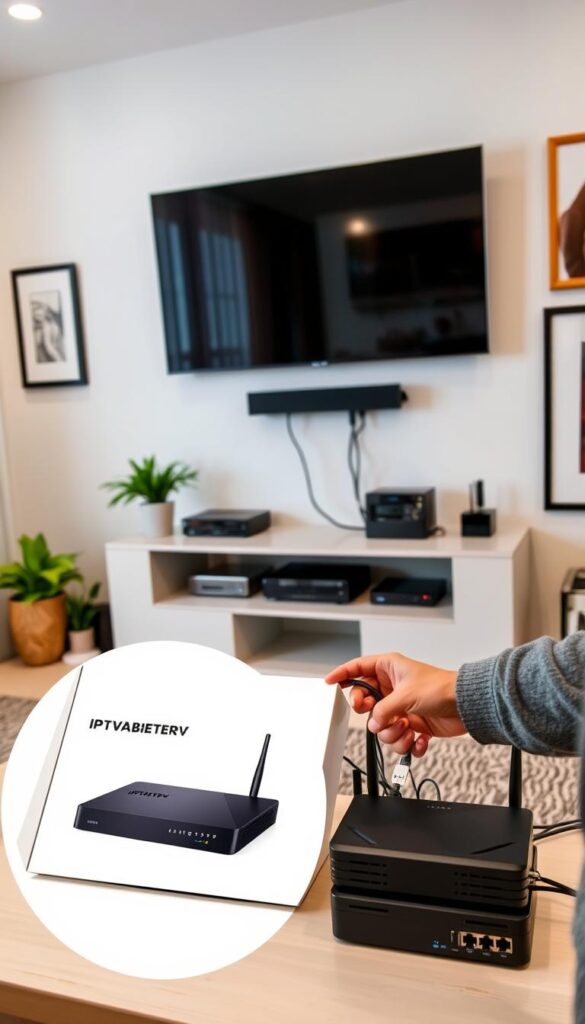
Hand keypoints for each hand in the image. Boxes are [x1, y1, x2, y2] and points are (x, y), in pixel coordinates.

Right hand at [325, 652, 465, 756]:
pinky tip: (419, 738)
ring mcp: (401, 707)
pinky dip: (407, 744)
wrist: (466, 706)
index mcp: (388, 669)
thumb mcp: (406, 696)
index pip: (358, 668)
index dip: (342, 674)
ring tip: (407, 729)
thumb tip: (373, 724)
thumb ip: (383, 711)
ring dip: (393, 733)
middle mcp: (392, 687)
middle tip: (378, 715)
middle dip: (372, 715)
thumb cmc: (441, 688)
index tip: (329, 683)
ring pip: (381, 727)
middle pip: (365, 702)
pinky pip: (398, 740)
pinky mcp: (412, 725)